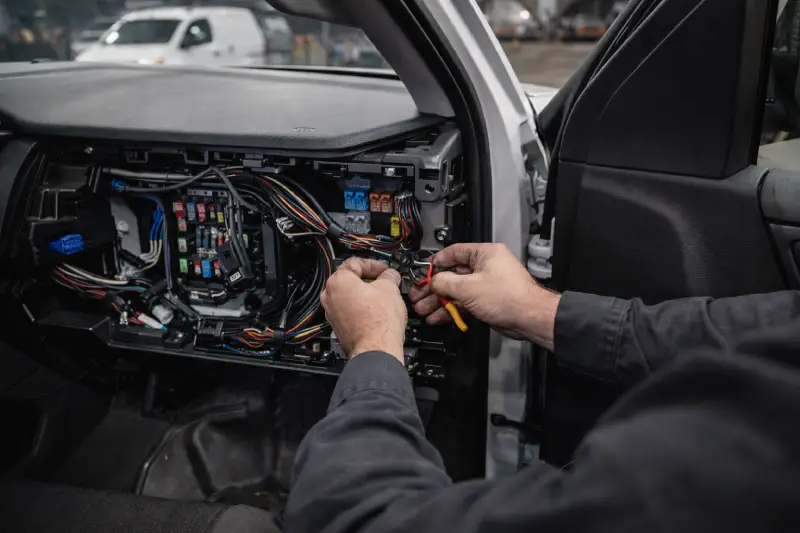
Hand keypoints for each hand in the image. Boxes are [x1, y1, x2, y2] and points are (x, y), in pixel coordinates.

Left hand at [321, 257, 406, 361]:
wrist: (376, 349)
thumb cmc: (378, 322)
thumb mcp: (390, 288)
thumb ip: (389, 276)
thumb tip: (390, 275)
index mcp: (338, 282)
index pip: (355, 263)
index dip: (374, 264)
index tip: (385, 270)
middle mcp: (330, 297)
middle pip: (351, 280)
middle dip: (370, 280)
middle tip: (386, 282)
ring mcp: (332, 314)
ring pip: (350, 297)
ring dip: (366, 295)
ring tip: (384, 298)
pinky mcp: (339, 328)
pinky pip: (350, 311)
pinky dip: (362, 309)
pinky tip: (377, 312)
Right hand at [409, 243, 559, 348]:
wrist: (529, 318)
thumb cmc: (509, 297)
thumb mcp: (468, 287)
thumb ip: (446, 282)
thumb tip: (434, 281)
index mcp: (485, 254)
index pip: (453, 252)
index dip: (435, 262)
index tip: (423, 272)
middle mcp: (486, 266)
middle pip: (453, 274)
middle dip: (434, 287)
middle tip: (419, 295)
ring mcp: (487, 284)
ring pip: (457, 290)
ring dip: (440, 301)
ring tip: (424, 309)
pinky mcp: (488, 300)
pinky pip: (464, 302)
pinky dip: (452, 308)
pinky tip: (439, 316)